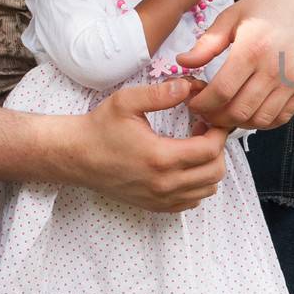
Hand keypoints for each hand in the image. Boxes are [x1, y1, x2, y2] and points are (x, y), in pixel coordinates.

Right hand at [67, 79, 229, 211]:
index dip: (218, 132)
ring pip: (207, 189)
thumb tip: (190, 87)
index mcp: (160, 158)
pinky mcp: (155, 206)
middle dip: (218, 148)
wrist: (76, 156)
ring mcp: (160, 199)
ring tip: (194, 146)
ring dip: (209, 167)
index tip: (211, 118)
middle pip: (215, 172)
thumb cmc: (100, 128)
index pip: (211, 150)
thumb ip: (161, 93)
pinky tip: (184, 164)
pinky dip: (197, 184)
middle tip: (204, 130)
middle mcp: (163, 184)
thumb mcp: (127, 102)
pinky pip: (192, 200)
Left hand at [175, 0, 293, 129]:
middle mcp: (275, 69)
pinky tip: (249, 111)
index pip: (221, 92)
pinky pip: (281, 119)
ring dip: (238, 123)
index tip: (193, 103)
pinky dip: (262, 122)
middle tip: (205, 111)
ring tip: (225, 112)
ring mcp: (293, 81)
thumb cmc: (267, 6)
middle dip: (215, 117)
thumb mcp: (232, 17)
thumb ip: (207, 44)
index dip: (202, 104)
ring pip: (259, 120)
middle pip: (239, 111)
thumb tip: (182, 63)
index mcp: (252, 49)